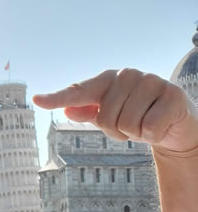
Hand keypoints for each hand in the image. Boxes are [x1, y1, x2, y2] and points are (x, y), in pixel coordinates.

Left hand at [32, 68, 197, 153]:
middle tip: (132, 126)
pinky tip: (162, 125)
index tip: (37, 100)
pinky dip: (154, 135)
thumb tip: (67, 110)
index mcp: (108, 79)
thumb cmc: (137, 116)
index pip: (79, 91)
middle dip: (118, 131)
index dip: (57, 97)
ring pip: (127, 124)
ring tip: (146, 123)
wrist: (175, 123)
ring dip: (136, 133)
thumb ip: (89, 112)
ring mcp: (151, 81)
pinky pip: (149, 128)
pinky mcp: (172, 95)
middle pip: (106, 118)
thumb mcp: (111, 117)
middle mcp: (128, 75)